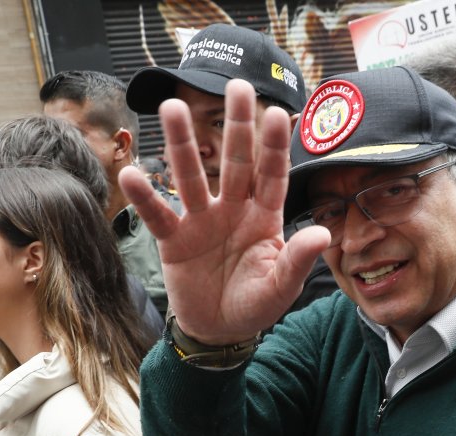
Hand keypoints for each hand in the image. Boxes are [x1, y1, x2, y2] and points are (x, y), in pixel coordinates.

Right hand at [117, 79, 330, 344]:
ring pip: (191, 176)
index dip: (274, 147)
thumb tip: (323, 234)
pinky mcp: (174, 240)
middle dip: (236, 125)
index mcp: (264, 218)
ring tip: (173, 107)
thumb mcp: (281, 288)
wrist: (219, 330)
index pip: (272, 176)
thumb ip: (297, 260)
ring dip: (181, 145)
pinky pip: (158, 214)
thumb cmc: (255, 305)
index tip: (277, 113)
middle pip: (235, 162)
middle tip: (236, 84)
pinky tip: (132, 173)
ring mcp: (201, 221)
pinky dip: (145, 197)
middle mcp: (233, 210)